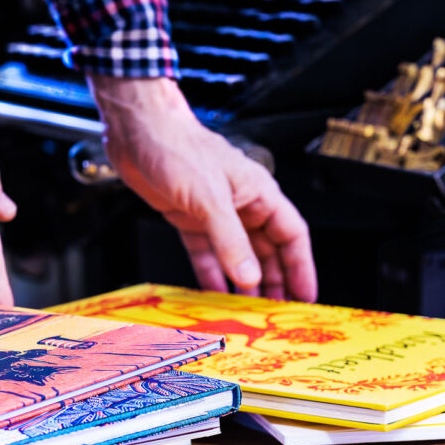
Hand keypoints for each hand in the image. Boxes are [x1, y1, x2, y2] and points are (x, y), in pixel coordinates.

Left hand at [89, 75, 316, 301]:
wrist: (138, 131)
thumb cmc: (178, 147)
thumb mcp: (210, 199)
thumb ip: (230, 241)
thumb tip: (249, 276)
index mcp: (258, 193)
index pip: (292, 235)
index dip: (301, 266)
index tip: (306, 296)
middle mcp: (240, 203)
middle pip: (267, 250)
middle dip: (275, 281)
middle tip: (278, 312)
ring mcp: (214, 212)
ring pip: (237, 254)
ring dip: (244, 281)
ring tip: (249, 309)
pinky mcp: (188, 217)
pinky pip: (206, 252)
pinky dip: (211, 273)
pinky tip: (214, 292)